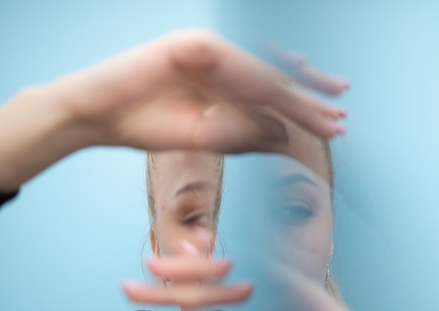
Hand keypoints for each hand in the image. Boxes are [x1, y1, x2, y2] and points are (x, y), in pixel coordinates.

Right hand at [57, 30, 347, 152]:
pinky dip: (261, 88)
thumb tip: (286, 138)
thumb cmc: (146, 125)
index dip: (304, 104)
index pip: (271, 90)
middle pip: (274, 78)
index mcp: (223, 79)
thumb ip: (246, 135)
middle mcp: (221, 59)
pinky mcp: (191, 44)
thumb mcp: (207, 138)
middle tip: (341, 117)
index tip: (334, 122)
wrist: (96, 118)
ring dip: (294, 96)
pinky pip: (234, 68)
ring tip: (325, 115)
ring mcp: (207, 48)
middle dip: (309, 100)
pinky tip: (288, 103)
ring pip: (261, 75)